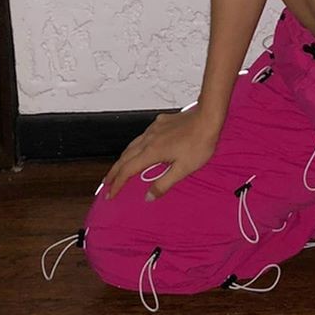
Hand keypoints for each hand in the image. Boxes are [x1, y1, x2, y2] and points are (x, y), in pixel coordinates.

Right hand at [102, 106, 220, 200]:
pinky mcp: (160, 122)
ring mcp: (153, 129)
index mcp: (152, 152)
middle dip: (114, 172)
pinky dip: (135, 146)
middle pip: (124, 158)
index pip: (128, 171)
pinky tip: (140, 147)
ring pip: (131, 145)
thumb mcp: (183, 169)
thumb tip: (148, 196)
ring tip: (118, 167)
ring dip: (122, 158)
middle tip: (106, 183)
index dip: (117, 184)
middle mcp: (148, 140)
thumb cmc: (199, 143)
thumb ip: (164, 183)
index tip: (110, 195)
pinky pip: (142, 136)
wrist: (208, 118)